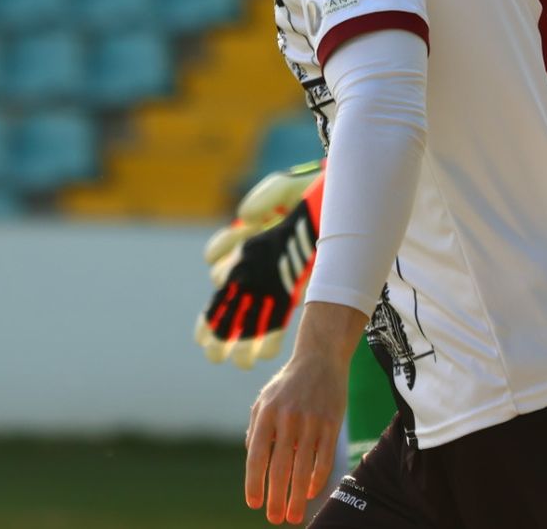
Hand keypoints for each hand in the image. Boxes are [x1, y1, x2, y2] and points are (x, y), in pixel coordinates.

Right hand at [197, 171, 324, 368]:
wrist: (337, 209)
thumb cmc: (307, 194)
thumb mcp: (284, 188)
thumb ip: (265, 197)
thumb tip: (244, 216)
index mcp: (245, 241)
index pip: (221, 260)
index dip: (218, 270)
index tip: (218, 280)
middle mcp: (253, 265)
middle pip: (228, 299)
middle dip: (216, 325)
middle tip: (209, 347)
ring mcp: (271, 280)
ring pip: (248, 316)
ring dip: (238, 339)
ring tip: (229, 360)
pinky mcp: (292, 292)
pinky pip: (276, 318)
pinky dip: (270, 338)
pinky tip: (264, 354)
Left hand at [246, 302, 364, 523]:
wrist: (320, 356)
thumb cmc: (289, 384)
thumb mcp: (265, 399)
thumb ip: (256, 429)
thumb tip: (253, 462)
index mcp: (266, 413)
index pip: (256, 456)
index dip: (254, 483)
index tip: (254, 504)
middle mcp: (288, 418)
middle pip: (280, 467)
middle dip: (277, 498)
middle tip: (275, 518)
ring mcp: (312, 420)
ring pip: (303, 467)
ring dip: (298, 496)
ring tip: (293, 516)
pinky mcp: (332, 422)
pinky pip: (324, 457)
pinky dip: (318, 478)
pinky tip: (312, 492)